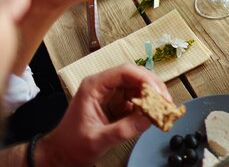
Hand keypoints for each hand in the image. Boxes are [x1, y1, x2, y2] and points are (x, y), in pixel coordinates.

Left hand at [37, 65, 168, 166]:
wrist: (61, 156)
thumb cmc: (72, 146)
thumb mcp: (98, 139)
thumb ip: (123, 129)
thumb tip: (149, 119)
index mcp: (94, 86)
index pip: (125, 72)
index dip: (145, 79)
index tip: (159, 93)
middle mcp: (104, 86)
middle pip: (135, 76)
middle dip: (153, 88)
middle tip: (167, 102)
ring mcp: (111, 95)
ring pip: (138, 87)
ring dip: (153, 97)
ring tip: (164, 110)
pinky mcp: (116, 105)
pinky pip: (137, 100)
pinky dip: (148, 107)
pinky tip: (155, 116)